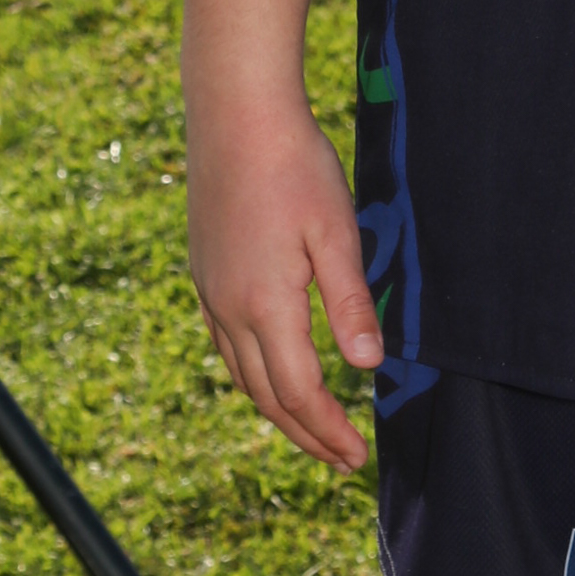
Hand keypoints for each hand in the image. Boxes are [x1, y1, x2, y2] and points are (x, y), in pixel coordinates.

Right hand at [185, 96, 381, 470]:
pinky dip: (253, 373)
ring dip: (277, 409)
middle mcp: (230, 310)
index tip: (357, 458)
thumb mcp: (336, 231)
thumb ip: (350, 302)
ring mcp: (211, 292)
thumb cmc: (294, 166)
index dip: (328, 430)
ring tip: (311, 427)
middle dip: (305, 433)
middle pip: (266, 396)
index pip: (300, 391)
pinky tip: (270, 369)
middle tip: (341, 460)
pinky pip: (226, 345)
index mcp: (266, 305)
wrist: (236, 115)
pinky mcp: (206, 273)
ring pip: (242, 375)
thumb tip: (369, 367)